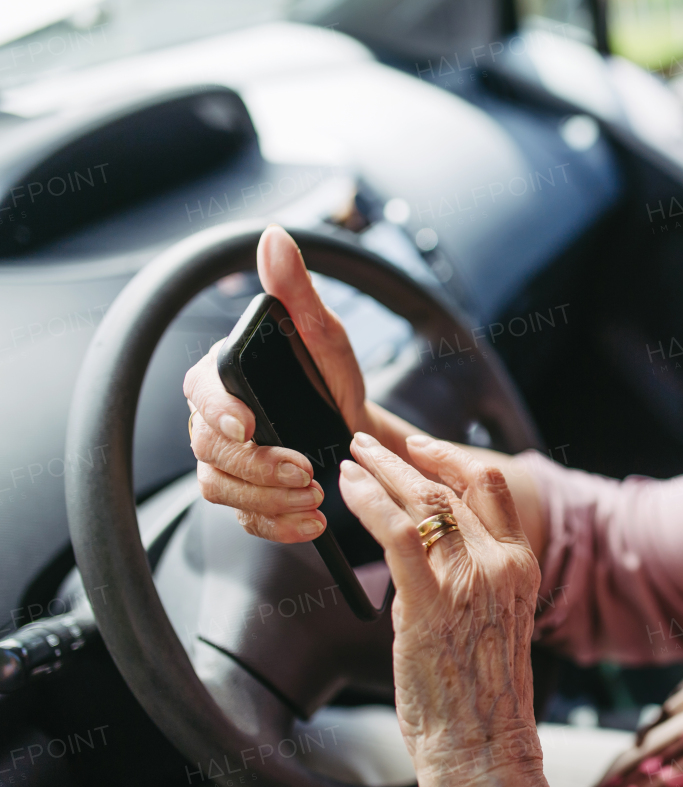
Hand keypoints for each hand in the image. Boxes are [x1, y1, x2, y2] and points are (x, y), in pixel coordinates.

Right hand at [183, 225, 374, 542]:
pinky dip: (278, 526)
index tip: (247, 424)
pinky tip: (311, 522)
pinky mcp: (245, 500)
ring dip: (268, 499)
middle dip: (256, 464)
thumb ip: (298, 294)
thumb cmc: (334, 383)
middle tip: (303, 470)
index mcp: (222, 378)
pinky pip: (244, 522)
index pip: (199, 391)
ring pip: (221, 489)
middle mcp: (214, 422)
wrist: (358, 436)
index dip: (217, 409)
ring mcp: (226, 464)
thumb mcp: (326, 336)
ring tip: (313, 495)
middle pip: (208, 450)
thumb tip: (275, 239)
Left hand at [339, 432, 561, 786]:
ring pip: (422, 500)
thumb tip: (430, 561)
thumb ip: (474, 584)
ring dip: (379, 471)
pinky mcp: (430, 600)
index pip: (490, 488)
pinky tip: (347, 490)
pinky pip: (396, 532)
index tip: (422, 446)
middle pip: (451, 486)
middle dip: (404, 457)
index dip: (452, 457)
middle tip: (370, 443)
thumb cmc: (480, 698)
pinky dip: (367, 502)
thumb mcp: (493, 626)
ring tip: (351, 459)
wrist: (483, 745)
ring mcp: (469, 579)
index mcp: (521, 567)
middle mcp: (500, 564)